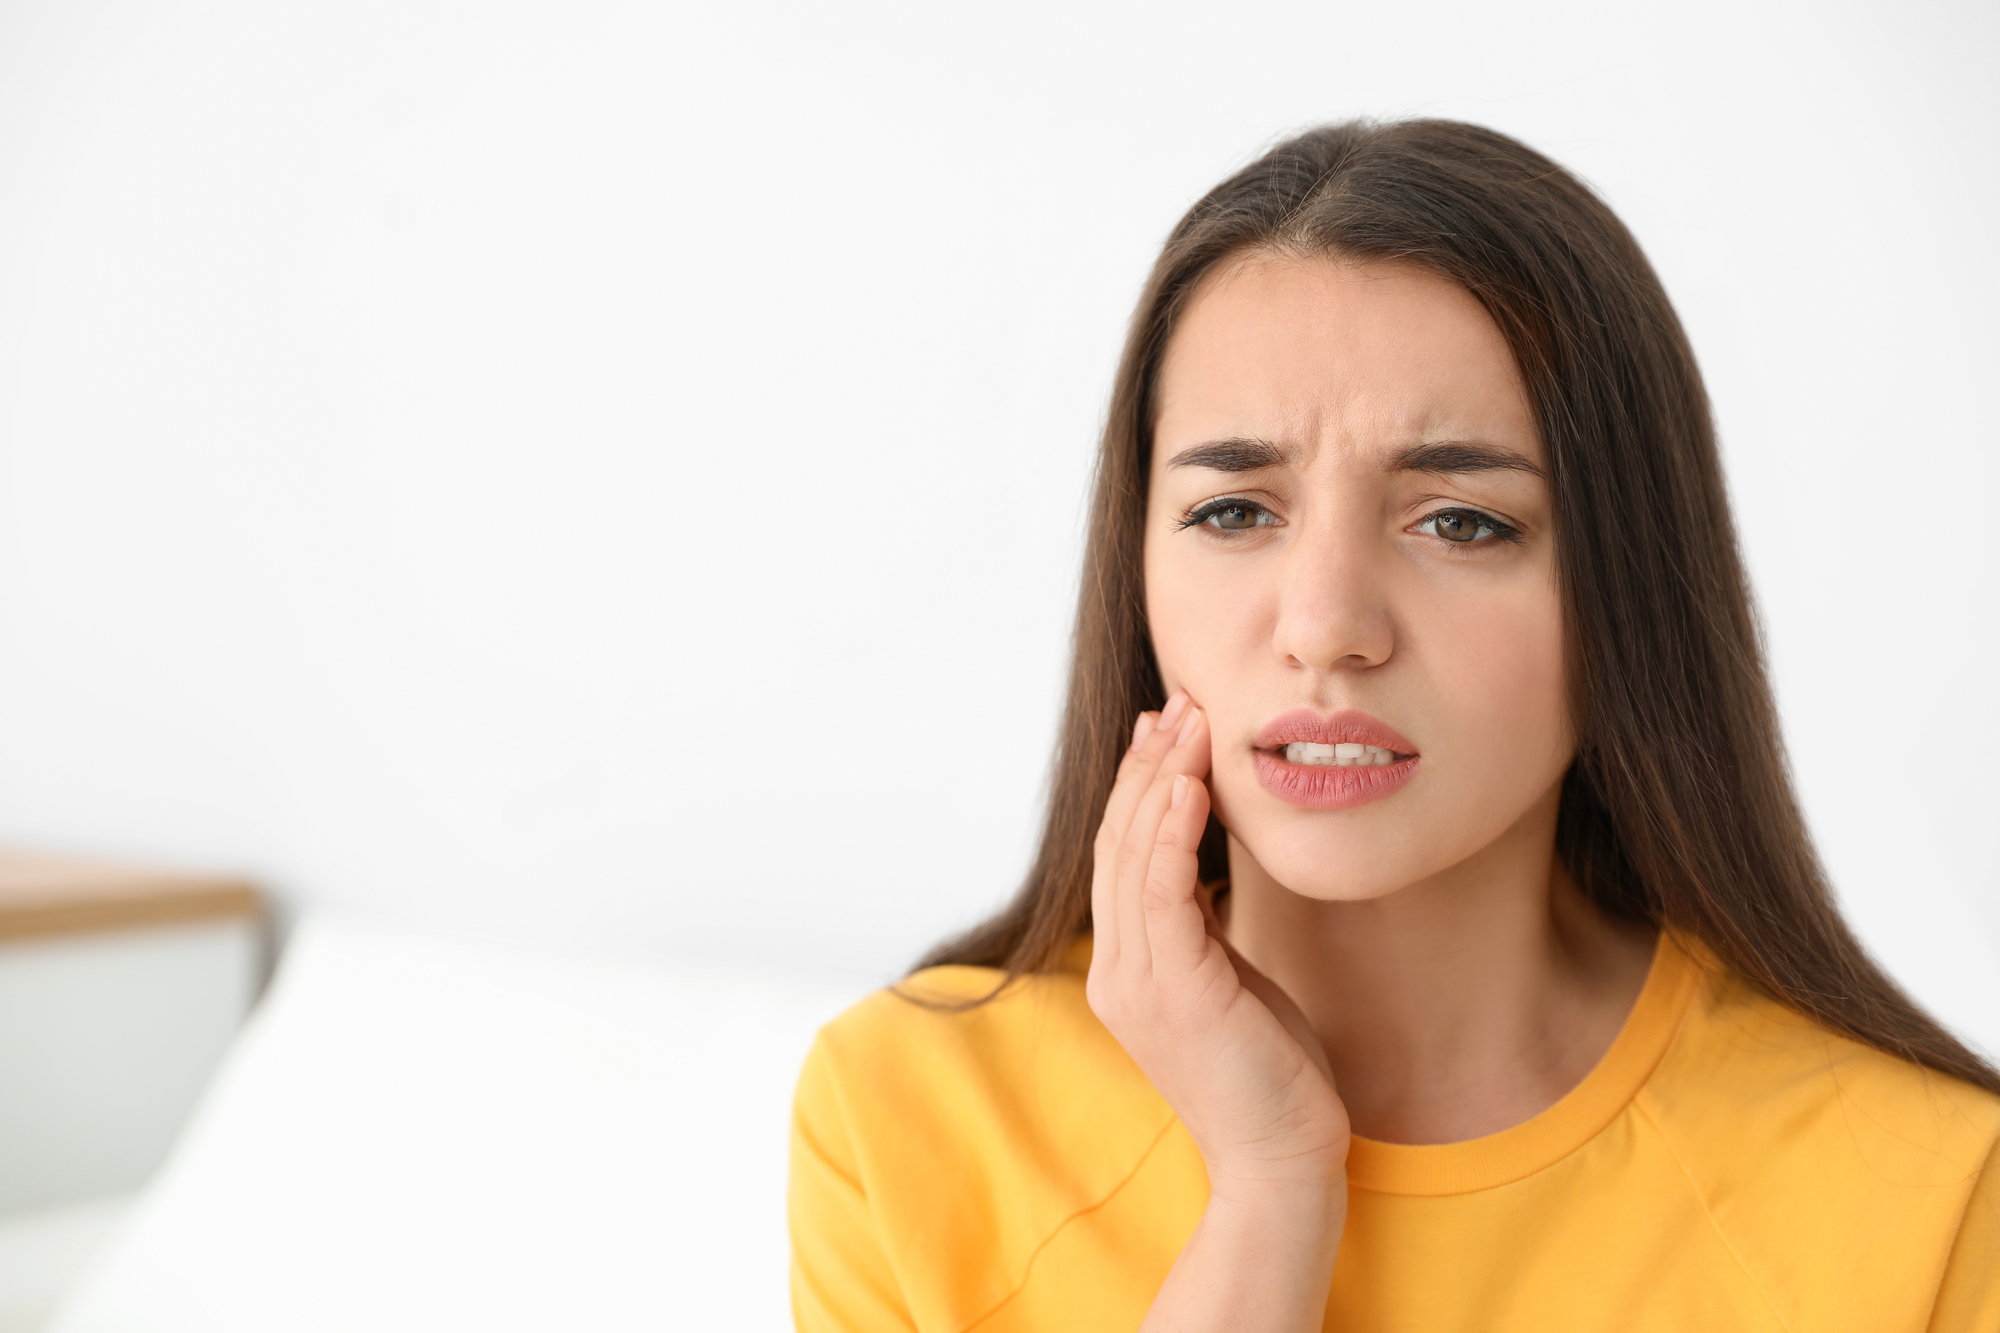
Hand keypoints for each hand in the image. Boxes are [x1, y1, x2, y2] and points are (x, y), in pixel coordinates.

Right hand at [1086, 691, 1350, 1201]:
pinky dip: (1172, 832)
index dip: (1140, 786)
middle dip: (1148, 765)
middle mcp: (1116, 972)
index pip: (1122, 858)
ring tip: (1189, 720)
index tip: (1167, 728)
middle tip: (1179, 701)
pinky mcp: (1174, 993)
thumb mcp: (1231, 981)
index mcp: (1125, 970)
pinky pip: (1162, 893)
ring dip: (1161, 779)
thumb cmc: (1271, 1074)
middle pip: (1119, 844)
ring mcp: (1135, 984)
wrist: (1283, 1161)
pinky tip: (1190, 785)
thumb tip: (1209, 864)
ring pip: (1134, 857)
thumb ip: (1206, 927)